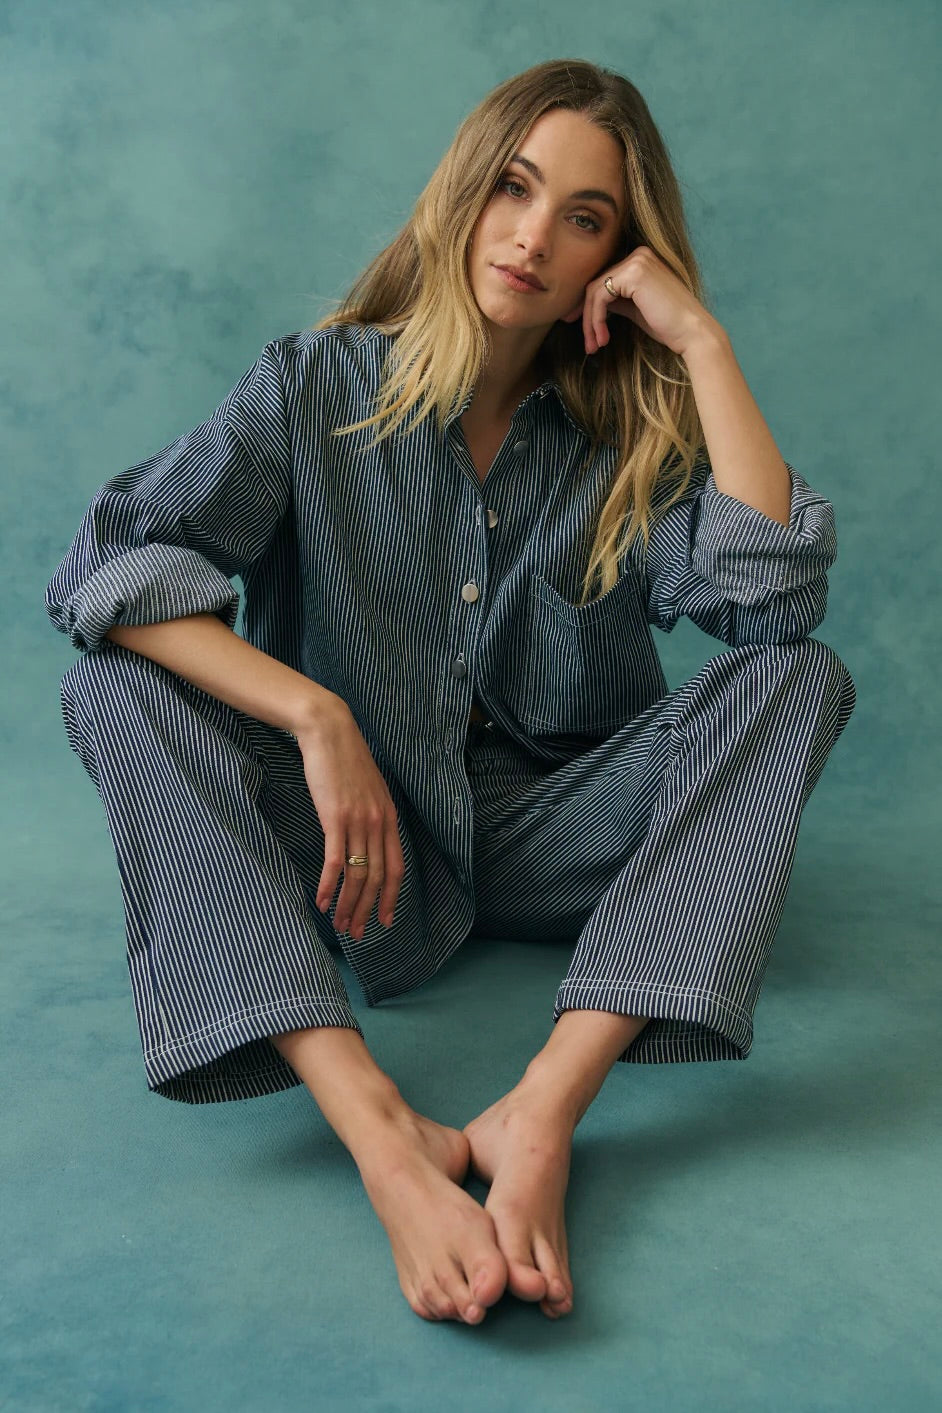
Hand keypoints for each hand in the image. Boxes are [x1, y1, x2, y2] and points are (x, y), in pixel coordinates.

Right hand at [295, 704, 404, 940]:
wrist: (329, 732)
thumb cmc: (345, 760)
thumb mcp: (369, 789)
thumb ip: (372, 815)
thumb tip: (367, 839)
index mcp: (389, 817)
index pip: (397, 868)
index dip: (392, 897)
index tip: (386, 919)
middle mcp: (378, 823)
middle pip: (377, 878)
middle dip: (368, 910)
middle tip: (360, 933)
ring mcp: (358, 821)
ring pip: (357, 875)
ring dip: (348, 905)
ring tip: (340, 925)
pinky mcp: (335, 818)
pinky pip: (335, 861)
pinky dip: (330, 886)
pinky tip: (323, 902)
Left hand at [560, 245, 720, 358]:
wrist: (691, 333)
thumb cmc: (668, 325)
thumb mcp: (636, 309)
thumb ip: (617, 300)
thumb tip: (593, 303)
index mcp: (641, 260)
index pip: (605, 280)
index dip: (591, 307)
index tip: (587, 332)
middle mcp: (639, 255)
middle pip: (597, 284)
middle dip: (587, 317)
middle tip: (588, 344)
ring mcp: (636, 261)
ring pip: (595, 291)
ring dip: (591, 322)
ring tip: (595, 345)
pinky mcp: (633, 274)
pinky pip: (601, 296)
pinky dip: (596, 319)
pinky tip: (603, 337)